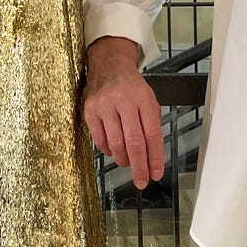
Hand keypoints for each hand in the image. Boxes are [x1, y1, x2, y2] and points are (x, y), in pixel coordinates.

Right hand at [83, 36, 164, 189]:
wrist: (109, 65)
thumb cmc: (131, 87)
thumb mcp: (148, 100)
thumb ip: (151, 127)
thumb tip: (152, 159)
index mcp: (143, 97)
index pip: (152, 133)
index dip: (155, 157)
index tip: (156, 173)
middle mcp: (124, 100)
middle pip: (134, 142)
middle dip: (139, 166)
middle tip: (142, 180)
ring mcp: (104, 105)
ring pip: (116, 144)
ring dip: (124, 160)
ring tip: (129, 162)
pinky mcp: (90, 111)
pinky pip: (100, 140)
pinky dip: (109, 150)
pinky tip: (115, 150)